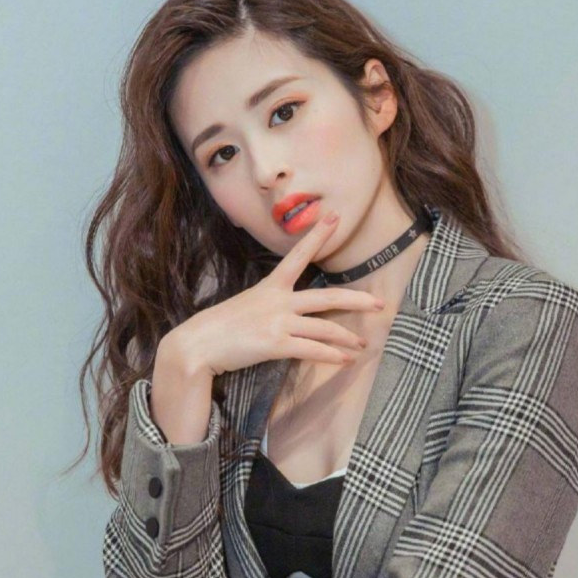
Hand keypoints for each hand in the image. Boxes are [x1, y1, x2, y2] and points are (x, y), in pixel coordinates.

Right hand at [155, 209, 384, 384]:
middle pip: (328, 297)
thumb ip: (271, 304)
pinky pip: (312, 350)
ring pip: (325, 328)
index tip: (334, 217)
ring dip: (347, 338)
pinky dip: (332, 356)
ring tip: (362, 345)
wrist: (197, 345)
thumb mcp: (247, 305)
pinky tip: (345, 360)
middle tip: (380, 303)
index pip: (299, 255)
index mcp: (271, 287)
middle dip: (357, 300)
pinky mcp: (275, 344)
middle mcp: (278, 300)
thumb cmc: (221, 326)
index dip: (318, 236)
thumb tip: (291, 312)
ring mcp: (278, 322)